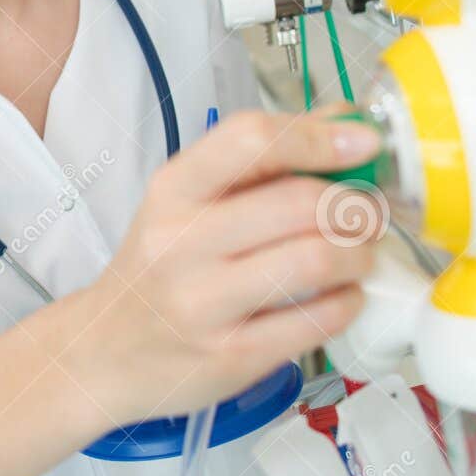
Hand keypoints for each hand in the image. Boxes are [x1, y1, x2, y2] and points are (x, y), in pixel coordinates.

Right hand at [68, 107, 383, 424]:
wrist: (105, 350)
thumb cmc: (159, 267)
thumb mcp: (189, 200)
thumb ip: (264, 158)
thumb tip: (347, 120)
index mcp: (174, 189)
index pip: (252, 139)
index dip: (321, 136)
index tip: (364, 144)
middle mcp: (181, 241)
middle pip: (300, 202)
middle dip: (358, 205)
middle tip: (370, 214)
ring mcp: (204, 302)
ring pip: (317, 260)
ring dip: (361, 254)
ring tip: (360, 255)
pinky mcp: (231, 355)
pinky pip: (319, 319)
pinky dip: (349, 302)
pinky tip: (340, 296)